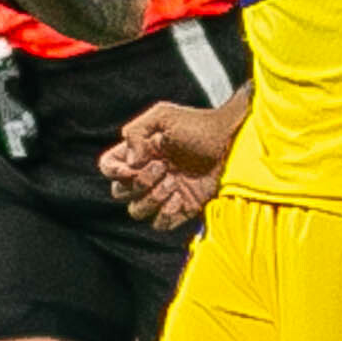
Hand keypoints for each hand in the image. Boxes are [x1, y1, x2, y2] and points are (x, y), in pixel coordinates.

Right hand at [100, 98, 240, 230]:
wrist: (232, 142)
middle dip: (139, 182)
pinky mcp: (181, 209)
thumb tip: (130, 162)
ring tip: (174, 181)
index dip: (114, 172)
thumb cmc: (199, 125)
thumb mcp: (163, 116)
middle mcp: (147, 175)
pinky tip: (181, 197)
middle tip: (163, 166)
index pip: (109, 168)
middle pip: (119, 193)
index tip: (132, 166)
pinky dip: (165, 214)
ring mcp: (164, 193)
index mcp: (139, 153)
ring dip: (152, 198)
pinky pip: (160, 224)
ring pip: (137, 211)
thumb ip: (136, 132)